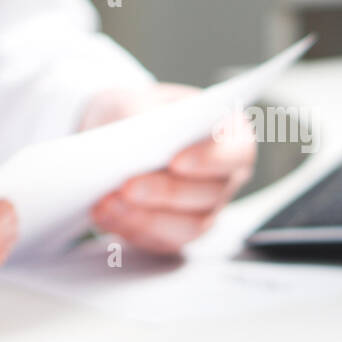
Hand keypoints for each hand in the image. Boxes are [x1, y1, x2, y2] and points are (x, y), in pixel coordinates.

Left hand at [81, 84, 256, 253]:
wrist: (113, 136)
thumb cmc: (136, 112)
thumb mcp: (136, 101)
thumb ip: (144, 117)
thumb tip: (143, 140)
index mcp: (229, 136)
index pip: (236, 153)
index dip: (210, 160)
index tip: (176, 161)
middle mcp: (224, 177)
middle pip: (210, 194)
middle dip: (166, 192)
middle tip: (128, 186)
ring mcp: (204, 209)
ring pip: (188, 225)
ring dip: (146, 217)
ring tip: (110, 202)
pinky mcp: (178, 232)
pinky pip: (161, 240)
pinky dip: (130, 227)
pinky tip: (104, 213)